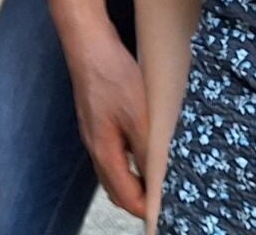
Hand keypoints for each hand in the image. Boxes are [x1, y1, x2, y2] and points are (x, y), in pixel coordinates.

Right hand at [70, 29, 149, 217]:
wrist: (88, 44)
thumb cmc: (111, 75)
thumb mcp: (139, 116)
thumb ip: (148, 152)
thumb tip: (157, 182)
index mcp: (104, 152)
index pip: (125, 197)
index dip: (146, 209)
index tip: (167, 211)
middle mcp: (95, 147)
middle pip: (117, 189)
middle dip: (139, 199)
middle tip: (165, 199)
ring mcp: (94, 133)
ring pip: (114, 171)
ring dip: (135, 180)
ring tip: (160, 178)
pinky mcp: (97, 120)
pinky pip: (113, 152)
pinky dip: (130, 161)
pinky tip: (145, 149)